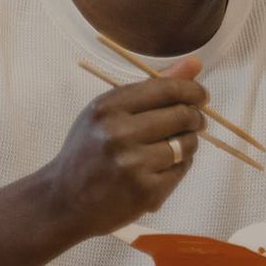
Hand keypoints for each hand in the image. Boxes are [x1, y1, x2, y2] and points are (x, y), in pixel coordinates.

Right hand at [37, 56, 206, 237]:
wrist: (63, 202)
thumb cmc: (88, 151)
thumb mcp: (107, 112)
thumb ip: (152, 87)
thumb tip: (195, 63)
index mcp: (108, 108)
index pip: (166, 89)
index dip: (192, 90)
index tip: (201, 95)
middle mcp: (119, 134)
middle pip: (182, 115)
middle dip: (196, 117)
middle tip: (196, 121)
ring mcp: (133, 164)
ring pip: (187, 144)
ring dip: (189, 143)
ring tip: (175, 146)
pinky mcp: (146, 191)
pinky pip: (182, 169)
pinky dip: (180, 166)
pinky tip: (163, 168)